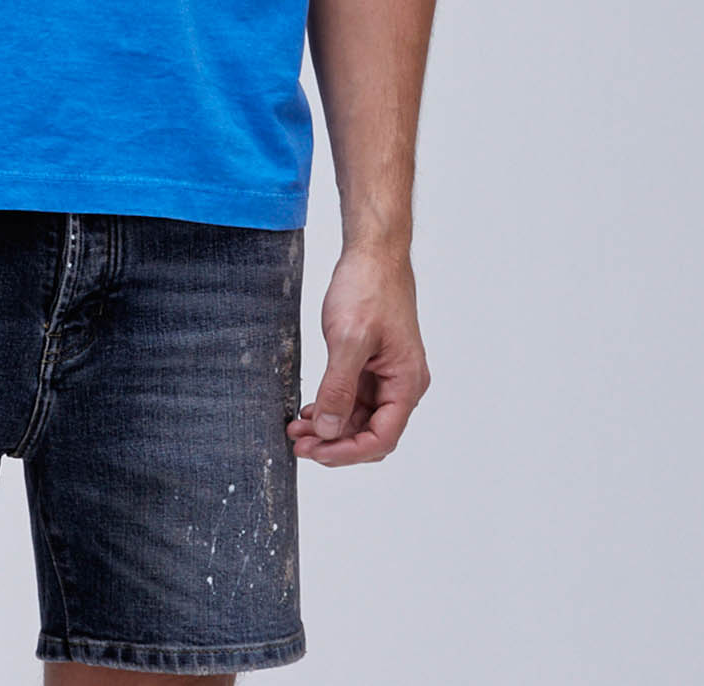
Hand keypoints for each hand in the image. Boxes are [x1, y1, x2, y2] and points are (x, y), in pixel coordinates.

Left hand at [286, 243, 430, 465]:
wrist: (373, 252)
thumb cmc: (369, 287)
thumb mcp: (349, 338)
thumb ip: (339, 387)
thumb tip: (328, 430)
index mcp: (406, 382)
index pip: (381, 438)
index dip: (346, 451)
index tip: (314, 451)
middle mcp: (402, 383)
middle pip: (370, 433)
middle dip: (334, 443)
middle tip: (298, 444)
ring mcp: (387, 374)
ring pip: (360, 418)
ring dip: (330, 427)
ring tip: (297, 430)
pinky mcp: (372, 363)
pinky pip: (353, 398)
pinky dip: (331, 406)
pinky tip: (309, 410)